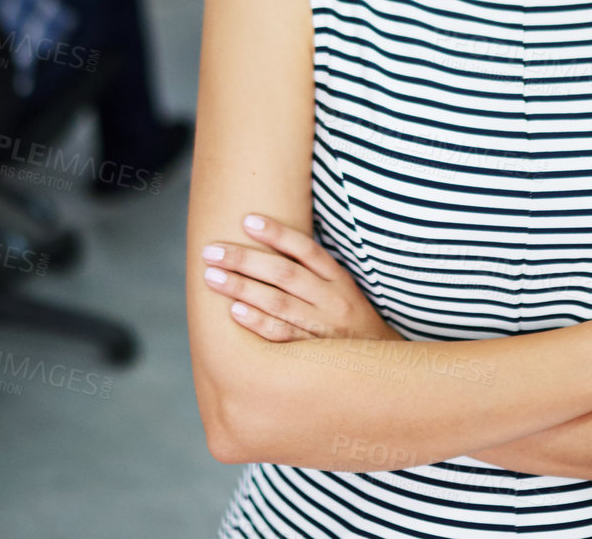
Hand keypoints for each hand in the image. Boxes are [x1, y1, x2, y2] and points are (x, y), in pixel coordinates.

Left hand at [200, 213, 400, 342]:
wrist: (380, 370)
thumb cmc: (349, 325)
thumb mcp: (343, 292)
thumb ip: (314, 273)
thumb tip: (268, 248)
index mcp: (339, 280)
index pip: (306, 249)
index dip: (278, 233)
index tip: (247, 220)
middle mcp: (332, 300)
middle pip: (285, 273)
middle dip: (245, 259)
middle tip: (211, 251)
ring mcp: (324, 328)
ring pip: (279, 303)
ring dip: (242, 288)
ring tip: (212, 277)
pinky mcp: (315, 356)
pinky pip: (283, 336)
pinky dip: (259, 323)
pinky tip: (235, 312)